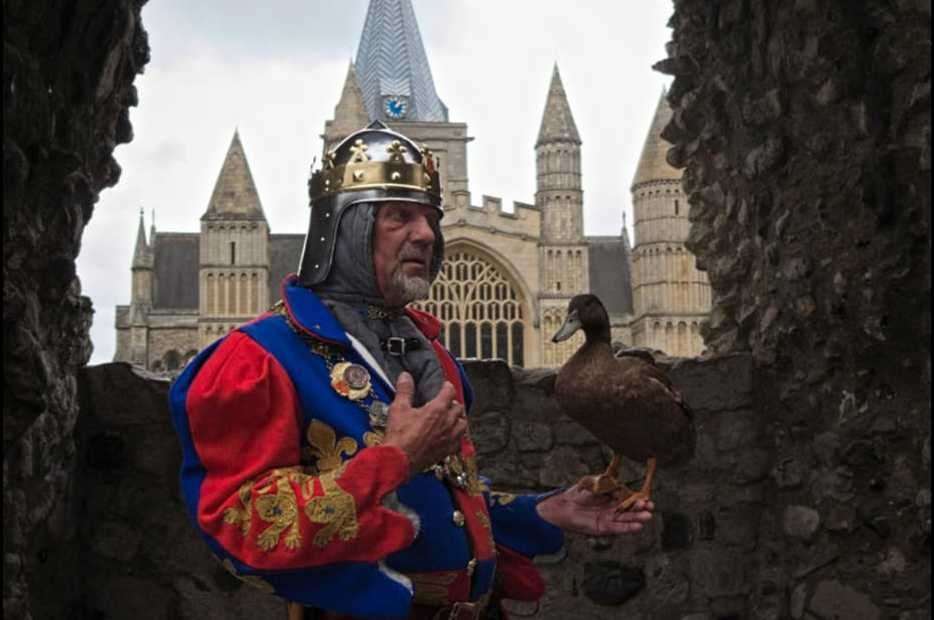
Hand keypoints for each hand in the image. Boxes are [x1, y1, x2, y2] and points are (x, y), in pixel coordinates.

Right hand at [381, 372, 466, 475]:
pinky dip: (457, 436)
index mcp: (437, 410)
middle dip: (453, 402)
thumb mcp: (399, 409)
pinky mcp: (447, 451)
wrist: (398, 461)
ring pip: (463, 424)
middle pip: (459, 407)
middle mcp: (447, 423)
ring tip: (451, 417)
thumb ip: (404, 390)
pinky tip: (451, 436)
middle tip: (445, 402)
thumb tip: (406, 377)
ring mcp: (449, 438)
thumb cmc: (399, 437)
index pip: (450, 391)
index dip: (447, 387)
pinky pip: (459, 441)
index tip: (444, 386)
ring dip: (458, 419)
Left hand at [535, 479, 654, 535]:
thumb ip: (608, 485)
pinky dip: (627, 528)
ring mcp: (608, 519)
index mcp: (612, 498)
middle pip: (630, 510)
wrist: (562, 505)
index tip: (647, 498)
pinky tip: (638, 526)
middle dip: (640, 509)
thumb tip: (621, 485)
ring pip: (626, 520)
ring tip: (647, 516)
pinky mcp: (602, 528)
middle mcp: (612, 510)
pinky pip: (617, 528)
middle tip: (650, 507)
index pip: (629, 499)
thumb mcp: (595, 484)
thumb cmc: (578, 492)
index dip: (638, 499)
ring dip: (637, 519)